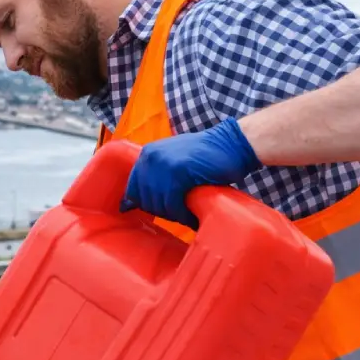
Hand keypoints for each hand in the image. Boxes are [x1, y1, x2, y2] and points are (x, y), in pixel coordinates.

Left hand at [120, 117, 260, 228]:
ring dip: (173, 214)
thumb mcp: (172, 160)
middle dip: (161, 211)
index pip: (133, 189)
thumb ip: (154, 175)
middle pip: (145, 199)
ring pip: (159, 204)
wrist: (232, 143)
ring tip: (187, 214)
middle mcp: (151, 158)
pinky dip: (182, 214)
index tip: (159, 211)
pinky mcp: (179, 173)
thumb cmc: (204, 156)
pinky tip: (191, 215)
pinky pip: (173, 203)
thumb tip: (128, 204)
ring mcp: (164, 165)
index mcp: (146, 155)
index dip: (144, 204)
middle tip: (179, 212)